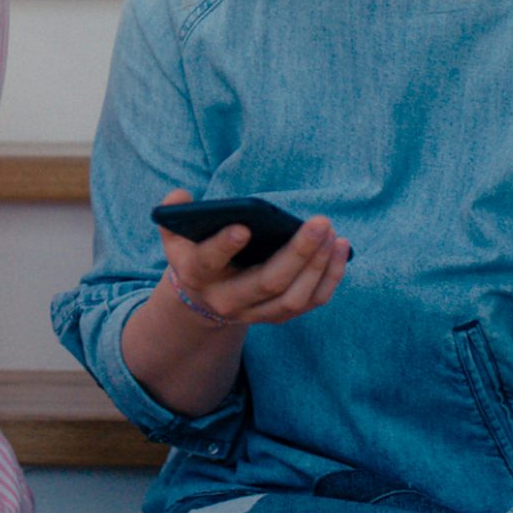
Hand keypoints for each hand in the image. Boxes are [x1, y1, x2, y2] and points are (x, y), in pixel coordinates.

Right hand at [155, 188, 348, 328]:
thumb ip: (172, 214)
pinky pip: (311, 302)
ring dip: (318, 267)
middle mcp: (226, 300)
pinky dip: (330, 277)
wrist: (205, 297)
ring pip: (293, 298)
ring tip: (333, 234)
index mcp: (196, 274)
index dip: (223, 246)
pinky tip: (340, 248)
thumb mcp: (175, 235)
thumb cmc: (195, 252)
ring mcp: (255, 313)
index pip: (208, 262)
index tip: (243, 226)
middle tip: (319, 222)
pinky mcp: (279, 315)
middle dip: (297, 253)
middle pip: (266, 283)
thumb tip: (180, 197)